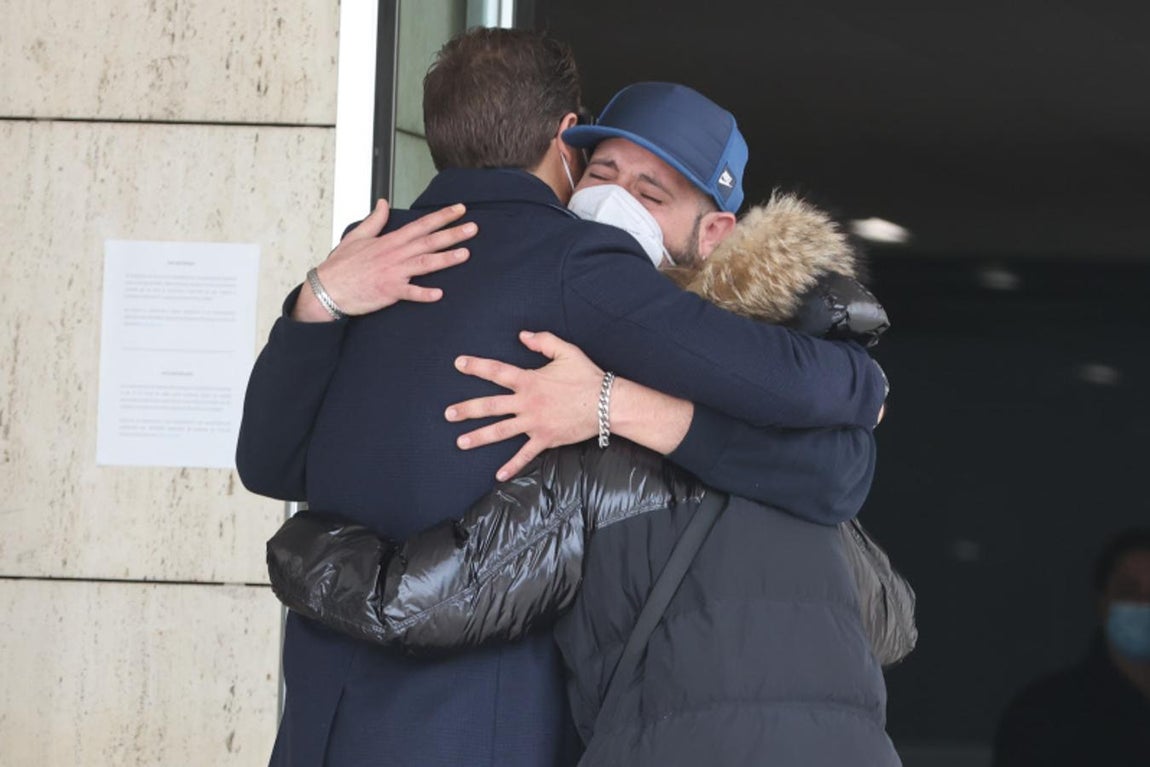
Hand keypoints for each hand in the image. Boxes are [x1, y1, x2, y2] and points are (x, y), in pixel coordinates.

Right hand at [293, 200, 476, 321]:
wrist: (327, 288)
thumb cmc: (342, 265)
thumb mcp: (357, 236)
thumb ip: (375, 220)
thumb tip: (383, 202)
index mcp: (390, 241)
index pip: (421, 225)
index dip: (442, 217)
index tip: (460, 209)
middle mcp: (395, 254)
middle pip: (428, 241)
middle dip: (452, 234)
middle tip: (473, 228)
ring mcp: (393, 273)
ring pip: (424, 263)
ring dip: (445, 259)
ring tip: (466, 254)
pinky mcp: (388, 291)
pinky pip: (409, 293)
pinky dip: (423, 294)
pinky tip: (439, 293)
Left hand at [445, 331, 603, 480]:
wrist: (606, 404)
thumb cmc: (587, 376)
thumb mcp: (566, 351)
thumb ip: (543, 341)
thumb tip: (522, 336)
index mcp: (529, 381)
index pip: (497, 372)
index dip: (476, 366)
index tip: (458, 364)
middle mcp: (527, 403)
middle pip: (491, 405)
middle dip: (467, 409)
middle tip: (448, 413)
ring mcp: (534, 423)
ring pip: (501, 431)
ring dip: (479, 437)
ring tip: (460, 442)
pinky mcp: (545, 439)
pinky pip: (525, 455)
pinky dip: (512, 466)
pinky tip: (498, 475)